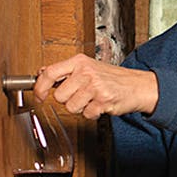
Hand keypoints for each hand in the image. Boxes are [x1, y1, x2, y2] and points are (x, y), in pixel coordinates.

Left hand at [35, 53, 158, 118]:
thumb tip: (41, 73)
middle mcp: (86, 72)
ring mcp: (95, 86)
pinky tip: (100, 105)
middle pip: (60, 95)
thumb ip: (65, 70)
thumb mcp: (87, 67)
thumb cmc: (112, 77)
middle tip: (81, 95)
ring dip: (81, 108)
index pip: (50, 73)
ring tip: (92, 100)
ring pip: (71, 107)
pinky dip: (92, 114)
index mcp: (79, 61)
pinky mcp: (103, 100)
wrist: (137, 85)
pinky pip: (86, 114)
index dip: (40, 87)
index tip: (39, 96)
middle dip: (68, 100)